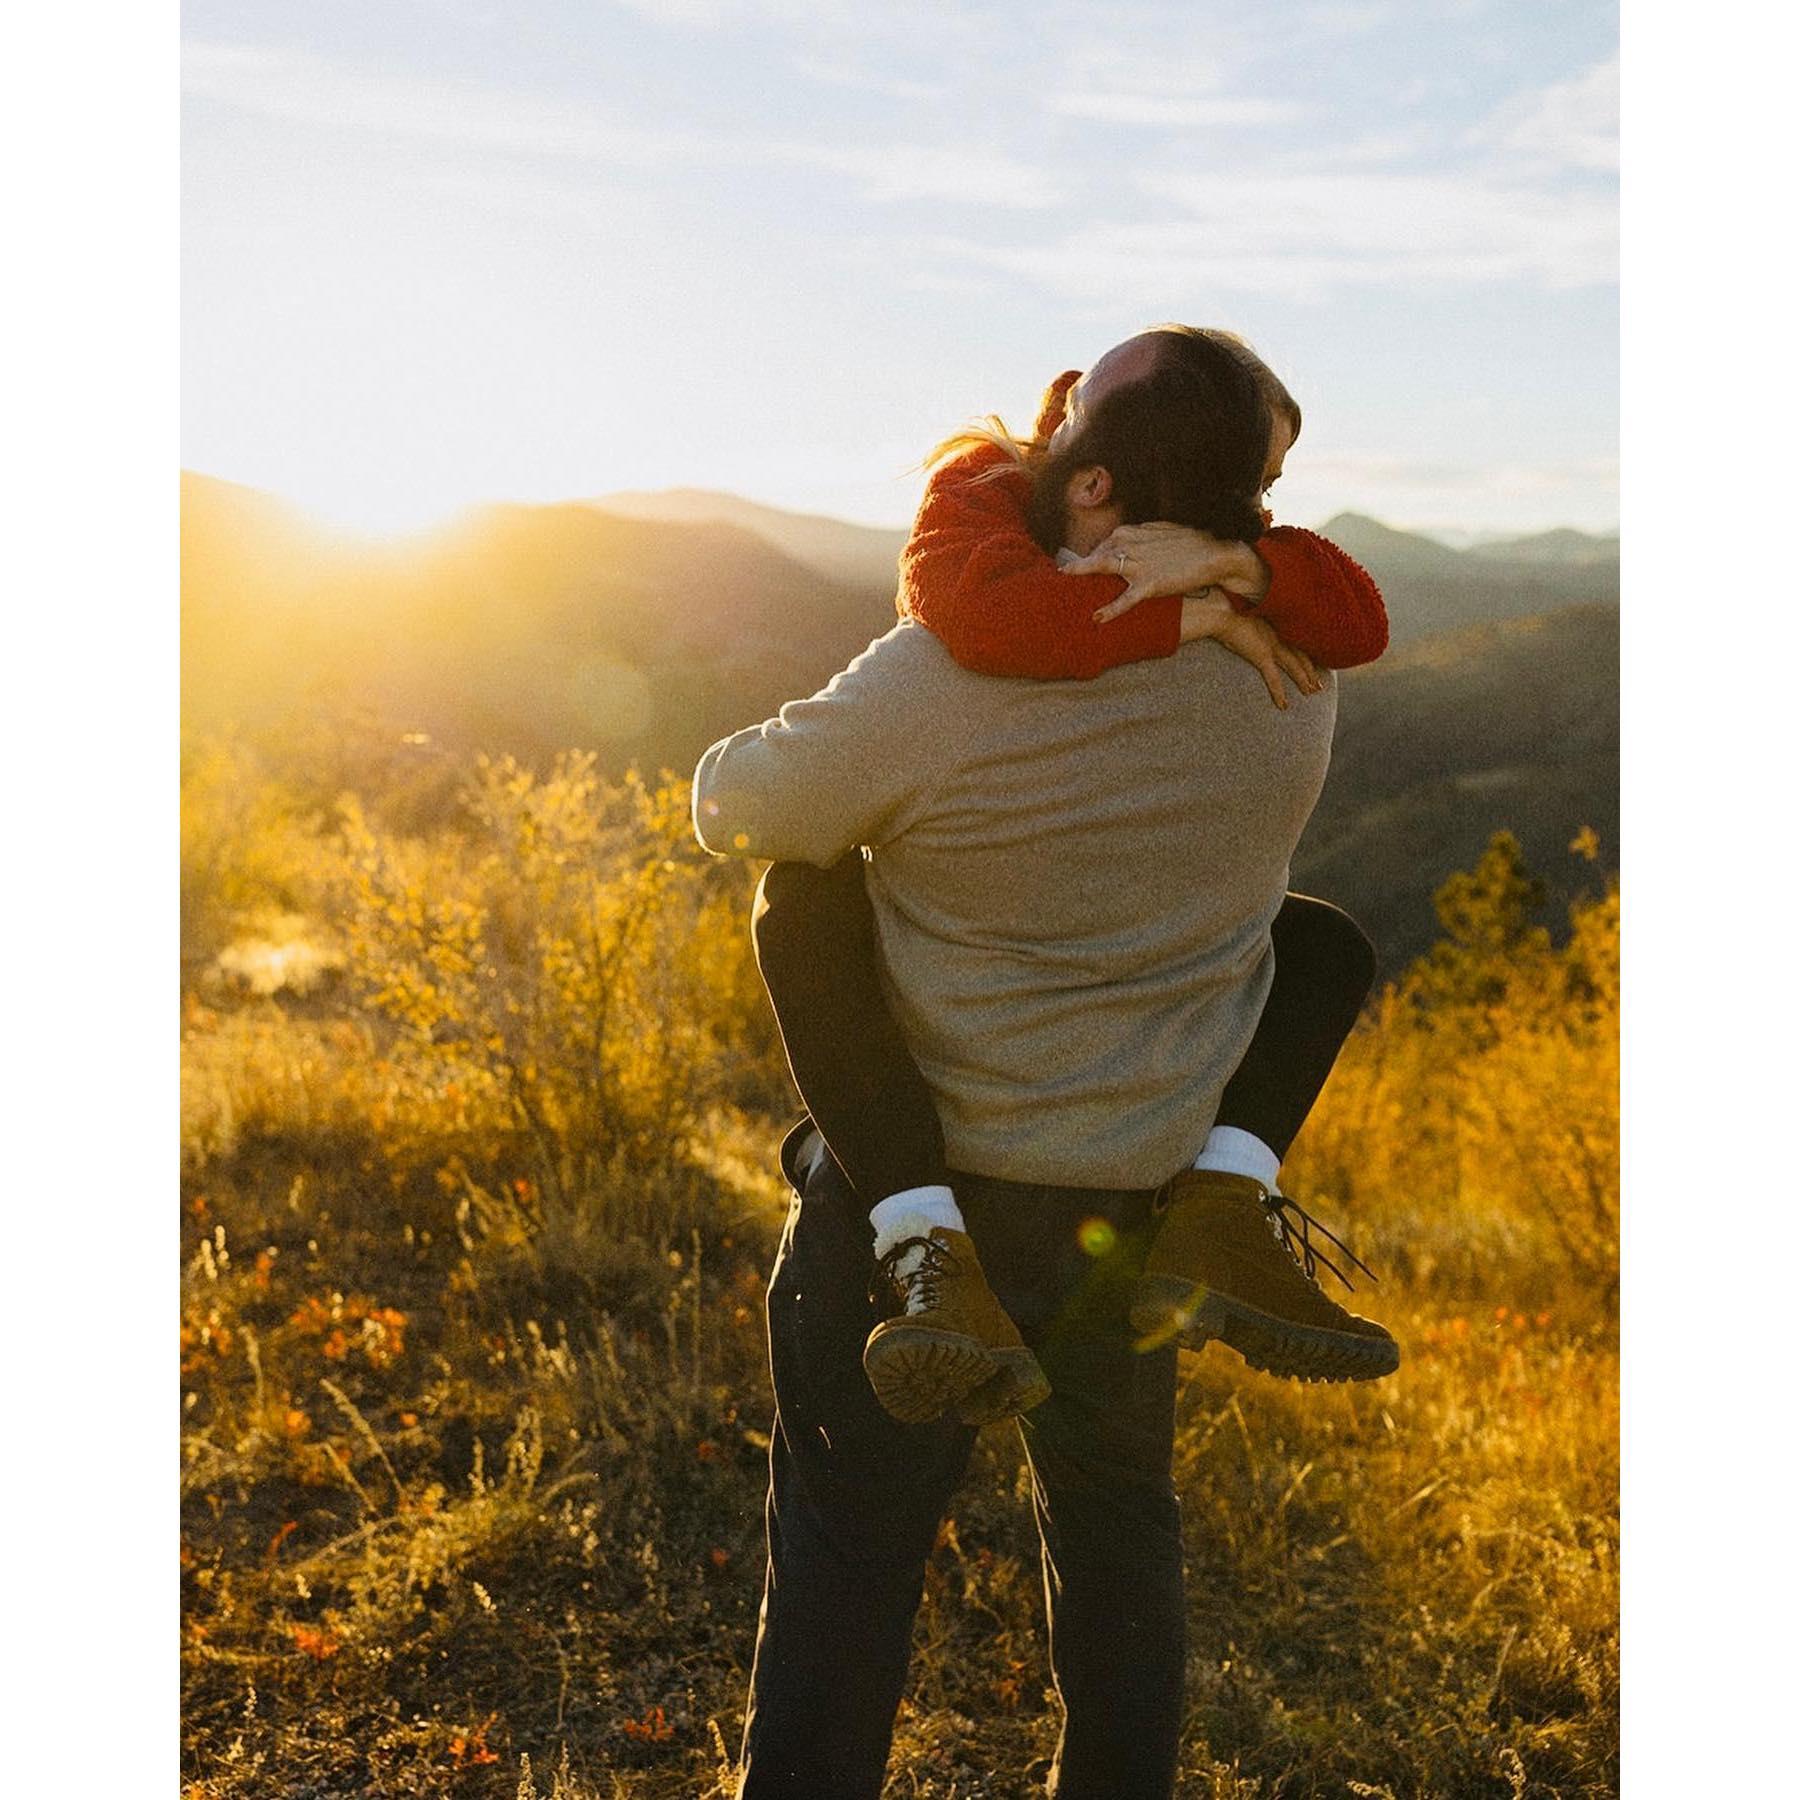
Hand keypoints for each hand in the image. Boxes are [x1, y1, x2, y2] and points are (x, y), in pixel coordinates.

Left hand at [1064, 523, 1262, 621]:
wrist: (1215, 553)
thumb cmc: (1191, 542)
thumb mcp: (1161, 531)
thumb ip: (1140, 535)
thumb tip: (1125, 539)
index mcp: (1133, 531)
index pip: (1103, 544)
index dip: (1091, 556)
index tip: (1078, 565)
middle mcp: (1131, 544)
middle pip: (1097, 554)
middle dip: (1080, 565)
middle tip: (1063, 575)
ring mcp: (1139, 564)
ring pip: (1103, 567)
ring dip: (1082, 572)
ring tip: (1064, 579)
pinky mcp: (1150, 584)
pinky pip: (1126, 599)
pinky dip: (1111, 609)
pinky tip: (1097, 618)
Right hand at [1178, 592, 1322, 710]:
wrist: (1220, 612)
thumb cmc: (1226, 610)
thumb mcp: (1245, 615)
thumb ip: (1253, 623)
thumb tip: (1251, 628)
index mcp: (1276, 624)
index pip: (1297, 641)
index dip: (1307, 654)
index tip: (1314, 664)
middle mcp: (1278, 634)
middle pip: (1301, 655)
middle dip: (1311, 671)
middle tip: (1319, 685)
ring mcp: (1271, 645)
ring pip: (1294, 666)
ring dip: (1304, 681)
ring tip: (1311, 692)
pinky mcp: (1261, 655)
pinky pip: (1274, 679)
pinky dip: (1279, 693)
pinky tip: (1283, 705)